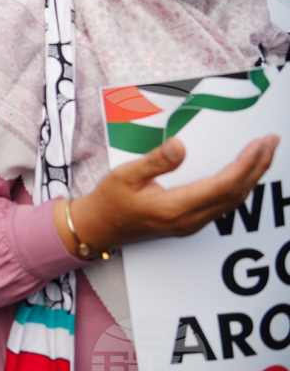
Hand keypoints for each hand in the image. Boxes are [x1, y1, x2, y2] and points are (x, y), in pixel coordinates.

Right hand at [55, 135, 278, 256]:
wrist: (98, 228)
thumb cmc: (109, 201)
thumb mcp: (125, 175)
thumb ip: (155, 161)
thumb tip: (180, 145)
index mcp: (174, 209)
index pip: (222, 185)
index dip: (245, 164)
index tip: (259, 143)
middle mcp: (189, 220)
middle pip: (235, 194)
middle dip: (258, 167)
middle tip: (271, 142)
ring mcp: (191, 224)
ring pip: (233, 201)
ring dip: (252, 177)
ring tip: (264, 154)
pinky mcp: (189, 223)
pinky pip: (224, 204)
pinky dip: (239, 186)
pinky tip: (243, 174)